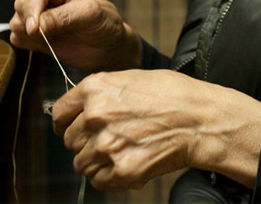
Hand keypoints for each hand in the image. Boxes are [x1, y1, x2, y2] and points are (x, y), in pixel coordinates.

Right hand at [9, 0, 141, 70]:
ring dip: (30, 34)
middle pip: (21, 4)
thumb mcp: (91, 15)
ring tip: (53, 38)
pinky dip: (28, 44)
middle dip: (32, 22)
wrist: (109, 48)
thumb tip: (36, 25)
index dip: (33, 7)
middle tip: (50, 35)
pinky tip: (47, 44)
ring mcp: (39, 12)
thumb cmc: (106, 24)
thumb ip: (63, 17)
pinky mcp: (34, 31)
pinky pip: (17, 37)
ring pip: (16, 21)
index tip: (34, 28)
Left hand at [52, 69, 260, 191]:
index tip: (71, 128)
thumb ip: (101, 93)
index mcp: (94, 89)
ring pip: (82, 164)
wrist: (200, 118)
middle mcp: (95, 116)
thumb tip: (82, 108)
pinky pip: (100, 181)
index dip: (65, 123)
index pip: (59, 113)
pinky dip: (110, 177)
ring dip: (97, 162)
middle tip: (108, 140)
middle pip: (70, 141)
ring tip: (121, 153)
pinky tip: (128, 164)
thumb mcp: (130, 79)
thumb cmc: (172, 95)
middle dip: (85, 143)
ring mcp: (107, 145)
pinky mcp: (122, 170)